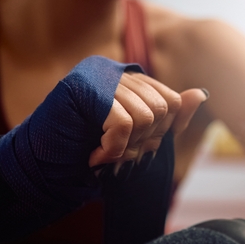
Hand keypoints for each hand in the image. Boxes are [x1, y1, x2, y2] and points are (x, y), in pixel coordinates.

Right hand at [90, 72, 207, 167]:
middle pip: (162, 109)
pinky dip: (113, 149)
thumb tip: (201, 93)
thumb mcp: (136, 140)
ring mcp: (97, 75)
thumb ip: (167, 119)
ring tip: (103, 154)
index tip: (135, 149)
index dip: (162, 133)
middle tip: (116, 154)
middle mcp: (115, 71)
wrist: (43, 172)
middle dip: (143, 143)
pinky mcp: (83, 87)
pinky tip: (95, 156)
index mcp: (129, 79)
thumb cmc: (87, 156)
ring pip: (145, 116)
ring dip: (126, 148)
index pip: (172, 101)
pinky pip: (123, 122)